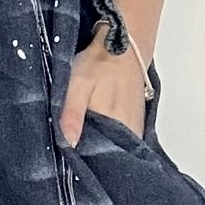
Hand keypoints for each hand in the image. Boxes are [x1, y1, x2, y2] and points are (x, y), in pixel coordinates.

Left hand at [58, 24, 149, 146]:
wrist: (123, 46)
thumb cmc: (99, 63)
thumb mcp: (78, 84)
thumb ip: (72, 113)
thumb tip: (68, 144)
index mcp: (116, 127)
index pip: (97, 157)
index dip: (82, 158)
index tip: (68, 155)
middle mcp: (130, 133)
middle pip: (107, 155)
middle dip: (90, 154)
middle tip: (74, 141)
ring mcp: (135, 129)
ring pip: (114, 148)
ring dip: (100, 146)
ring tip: (85, 134)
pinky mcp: (137, 123)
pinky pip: (122, 140)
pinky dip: (109, 139)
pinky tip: (98, 129)